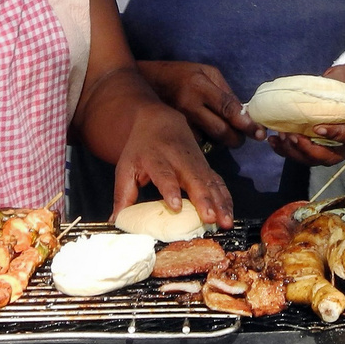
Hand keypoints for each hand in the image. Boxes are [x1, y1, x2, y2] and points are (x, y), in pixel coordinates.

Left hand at [112, 103, 233, 229]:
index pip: (164, 175)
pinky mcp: (207, 168)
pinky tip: (229, 215)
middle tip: (210, 218)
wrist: (160, 121)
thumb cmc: (140, 148)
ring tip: (225, 222)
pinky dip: (226, 200)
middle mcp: (180, 160)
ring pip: (211, 183)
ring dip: (220, 203)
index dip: (171, 190)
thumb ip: (122, 195)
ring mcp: (197, 163)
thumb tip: (115, 221)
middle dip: (204, 199)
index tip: (176, 206)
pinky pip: (219, 184)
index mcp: (156, 159)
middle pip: (194, 179)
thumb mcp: (126, 168)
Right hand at [137, 60, 264, 148]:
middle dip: (237, 139)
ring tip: (218, 128)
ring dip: (220, 140)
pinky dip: (205, 139)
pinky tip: (201, 130)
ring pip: (210, 140)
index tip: (259, 132)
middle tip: (241, 137)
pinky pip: (197, 142)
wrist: (147, 81)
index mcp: (200, 86)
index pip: (228, 108)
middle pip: (221, 132)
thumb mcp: (206, 72)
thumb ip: (225, 92)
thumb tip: (244, 113)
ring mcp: (180, 120)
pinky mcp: (173, 131)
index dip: (246, 123)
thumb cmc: (181, 74)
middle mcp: (189, 104)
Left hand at [267, 62, 344, 166]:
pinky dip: (288, 150)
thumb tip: (324, 85)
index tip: (318, 129)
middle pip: (331, 156)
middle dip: (309, 150)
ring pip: (315, 159)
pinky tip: (275, 141)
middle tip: (292, 136)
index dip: (336, 135)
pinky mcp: (319, 145)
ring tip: (280, 137)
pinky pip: (304, 154)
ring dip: (295, 152)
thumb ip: (340, 84)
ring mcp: (334, 146)